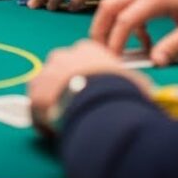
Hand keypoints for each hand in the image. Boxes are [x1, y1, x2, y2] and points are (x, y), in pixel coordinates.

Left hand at [28, 39, 152, 127]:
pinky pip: (35, 104)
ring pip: (46, 86)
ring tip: (65, 119)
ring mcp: (46, 71)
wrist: (98, 104)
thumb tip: (143, 91)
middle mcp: (63, 55)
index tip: (93, 90)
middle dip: (66, 85)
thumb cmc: (122, 92)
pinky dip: (42, 116)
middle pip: (61, 69)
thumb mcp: (135, 83)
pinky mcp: (34, 90)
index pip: (83, 58)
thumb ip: (132, 82)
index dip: (88, 76)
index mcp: (88, 49)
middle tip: (77, 105)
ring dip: (54, 100)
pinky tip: (53, 128)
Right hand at [91, 0, 177, 65]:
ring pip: (114, 3)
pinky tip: (143, 38)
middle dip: (99, 30)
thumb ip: (174, 45)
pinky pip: (128, 4)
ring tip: (116, 48)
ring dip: (110, 25)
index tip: (113, 60)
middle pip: (108, 6)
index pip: (123, 20)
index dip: (114, 42)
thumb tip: (155, 62)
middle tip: (100, 51)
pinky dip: (127, 22)